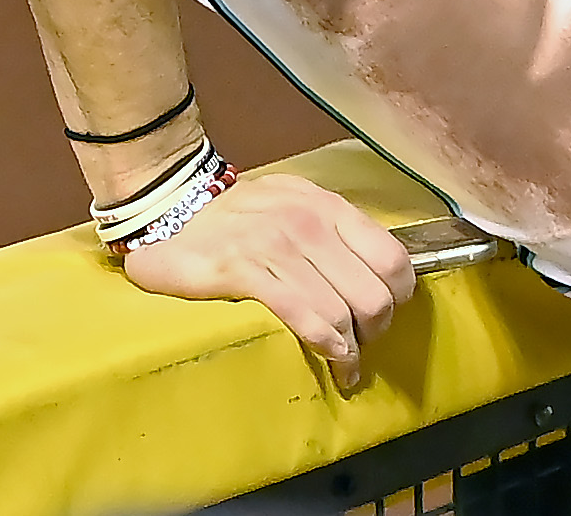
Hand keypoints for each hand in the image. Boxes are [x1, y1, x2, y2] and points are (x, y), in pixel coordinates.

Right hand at [118, 172, 418, 391]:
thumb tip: (372, 271)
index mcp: (328, 207)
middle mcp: (310, 223)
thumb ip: (332, 229)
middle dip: (375, 329)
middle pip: (373, 293)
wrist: (172, 208)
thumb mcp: (295, 204)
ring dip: (350, 350)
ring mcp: (277, 246)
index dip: (399, 294)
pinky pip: (301, 316)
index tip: (387, 314)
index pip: (391, 257)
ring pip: (340, 312)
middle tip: (363, 345)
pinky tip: (328, 361)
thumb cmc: (241, 215)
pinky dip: (323, 346)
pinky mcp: (243, 271)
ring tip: (346, 366)